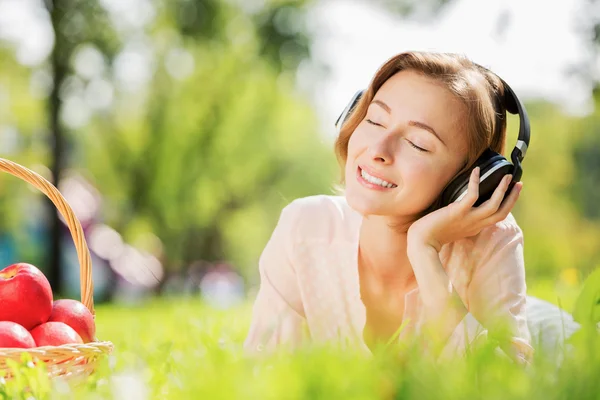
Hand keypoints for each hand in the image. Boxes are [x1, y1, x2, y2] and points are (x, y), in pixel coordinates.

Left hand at [407, 167, 522, 252]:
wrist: (420, 243)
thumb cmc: (431, 235)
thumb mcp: (451, 227)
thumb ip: (460, 219)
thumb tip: (459, 206)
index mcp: (475, 228)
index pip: (496, 217)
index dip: (506, 205)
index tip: (511, 194)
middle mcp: (475, 225)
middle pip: (502, 212)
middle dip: (513, 198)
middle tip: (519, 183)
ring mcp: (468, 219)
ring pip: (493, 204)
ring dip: (502, 190)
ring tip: (507, 177)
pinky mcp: (457, 212)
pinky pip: (472, 195)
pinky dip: (475, 182)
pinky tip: (476, 171)